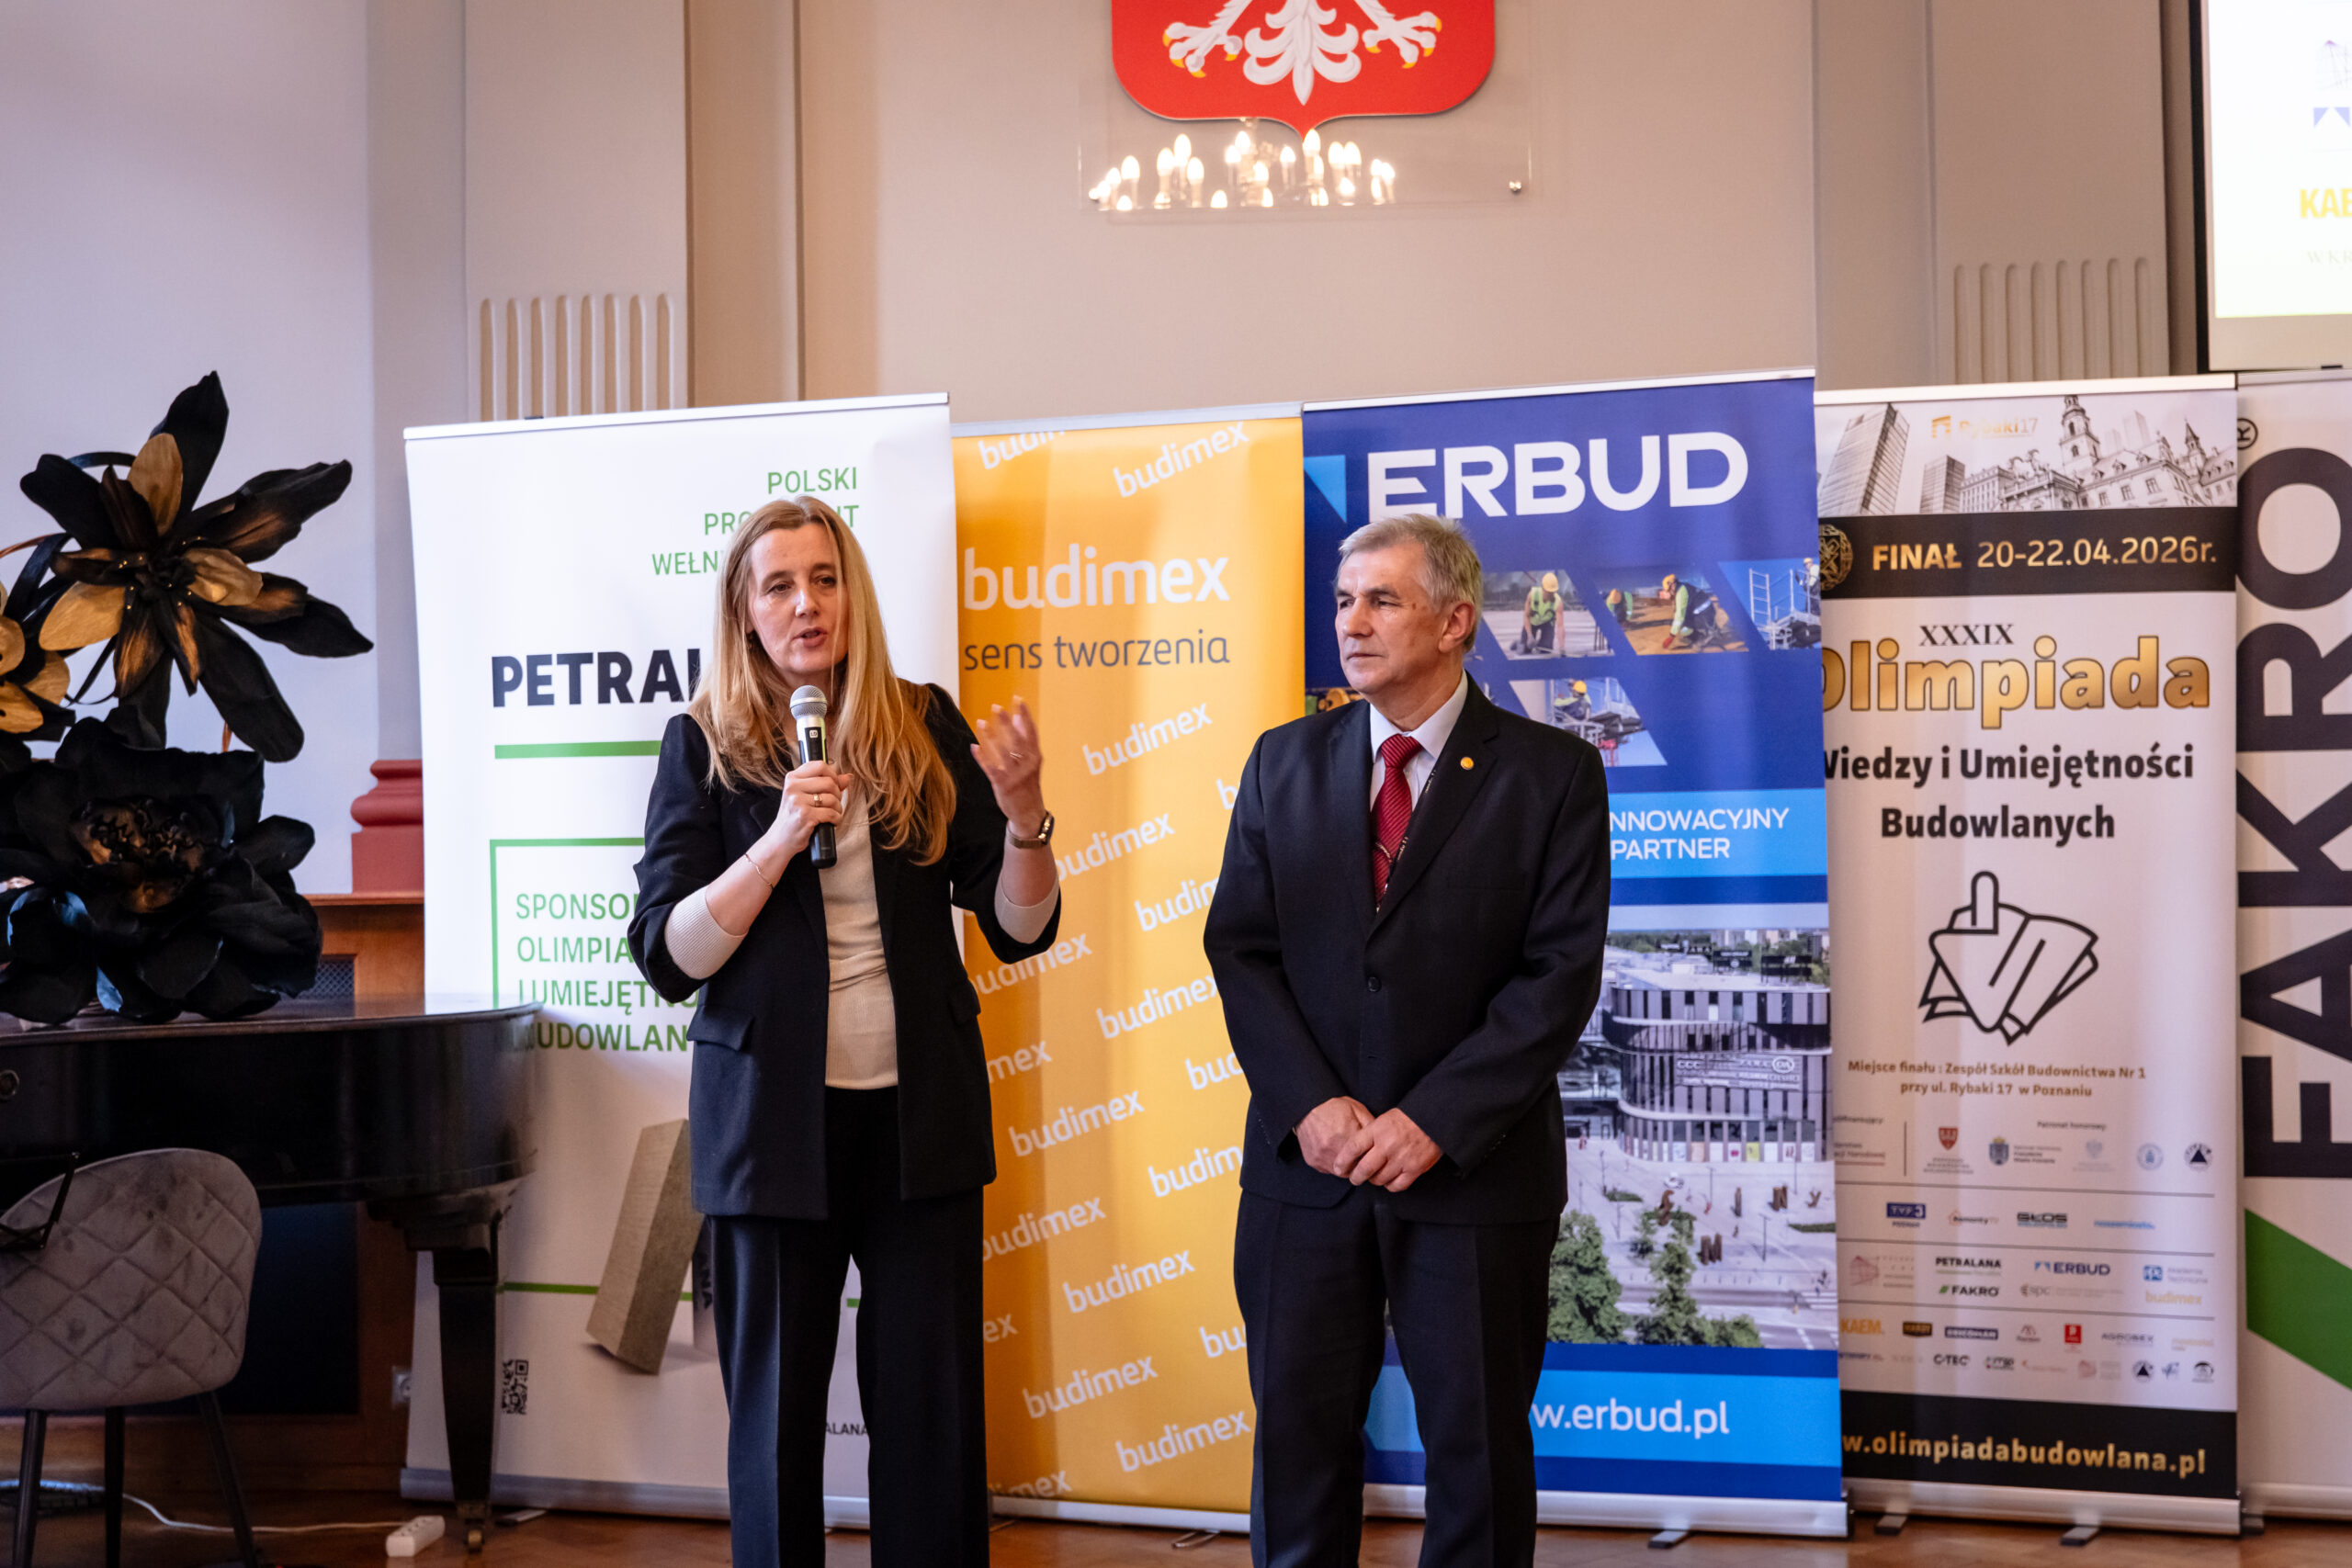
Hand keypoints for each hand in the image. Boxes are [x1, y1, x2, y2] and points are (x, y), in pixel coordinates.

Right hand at [759, 759, 849, 864]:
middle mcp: (793, 787)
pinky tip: (832, 822)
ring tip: (832, 814)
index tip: (834, 786)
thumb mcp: (805, 796)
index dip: (833, 775)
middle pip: (829, 782)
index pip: (820, 766)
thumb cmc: (794, 816)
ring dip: (838, 808)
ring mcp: (798, 802)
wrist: (780, 839)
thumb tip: (847, 777)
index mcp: (792, 778)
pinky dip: (837, 819)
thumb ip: (826, 784)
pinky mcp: (805, 816)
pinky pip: (831, 813)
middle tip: (834, 804)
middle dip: (838, 794)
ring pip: (832, 798)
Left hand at [971, 697, 1046, 836]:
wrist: (1029, 812)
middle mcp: (1027, 764)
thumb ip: (1025, 740)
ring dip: (991, 737)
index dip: (1025, 715)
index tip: (1018, 699)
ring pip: (1002, 753)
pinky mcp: (1003, 785)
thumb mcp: (1031, 762)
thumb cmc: (1028, 783)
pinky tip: (974, 746)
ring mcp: (1015, 775)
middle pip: (1016, 740)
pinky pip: (990, 769)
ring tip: (981, 722)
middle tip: (996, 707)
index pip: (1031, 732)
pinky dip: (982, 757)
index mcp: (1035, 756)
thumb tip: (1018, 717)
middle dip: (1006, 723)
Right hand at [1296, 1096, 1373, 1177]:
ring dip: (1346, 1167)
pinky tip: (1334, 1152)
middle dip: (1358, 1165)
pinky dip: (1333, 1164)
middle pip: (1353, 1169)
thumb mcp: (1357, 1110)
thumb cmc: (1334, 1107)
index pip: (1365, 1160)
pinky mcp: (1313, 1161)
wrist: (1308, 1106)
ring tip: (1347, 1155)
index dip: (1369, 1159)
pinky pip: (1327, 1169)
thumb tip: (1382, 1140)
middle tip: (1360, 1157)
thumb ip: (1371, 1126)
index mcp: (1347, 1137)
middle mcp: (1332, 1149)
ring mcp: (1321, 1157)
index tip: (1371, 1156)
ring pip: (1340, 1173)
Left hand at [1345, 1108, 1441, 1191]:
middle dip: (1356, 1177)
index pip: (1353, 1148)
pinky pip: (1397, 1185)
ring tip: (1375, 1176)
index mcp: (1377, 1130)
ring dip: (1374, 1180)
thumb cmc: (1407, 1118)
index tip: (1338, 1168)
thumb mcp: (1383, 1120)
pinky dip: (1390, 1186)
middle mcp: (1387, 1145)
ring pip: (1379, 1179)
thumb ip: (1370, 1135)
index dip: (1342, 1161)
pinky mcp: (1414, 1168)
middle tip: (1354, 1178)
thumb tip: (1355, 1154)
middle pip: (1364, 1169)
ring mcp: (1401, 1158)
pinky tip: (1389, 1181)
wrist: (1434, 1118)